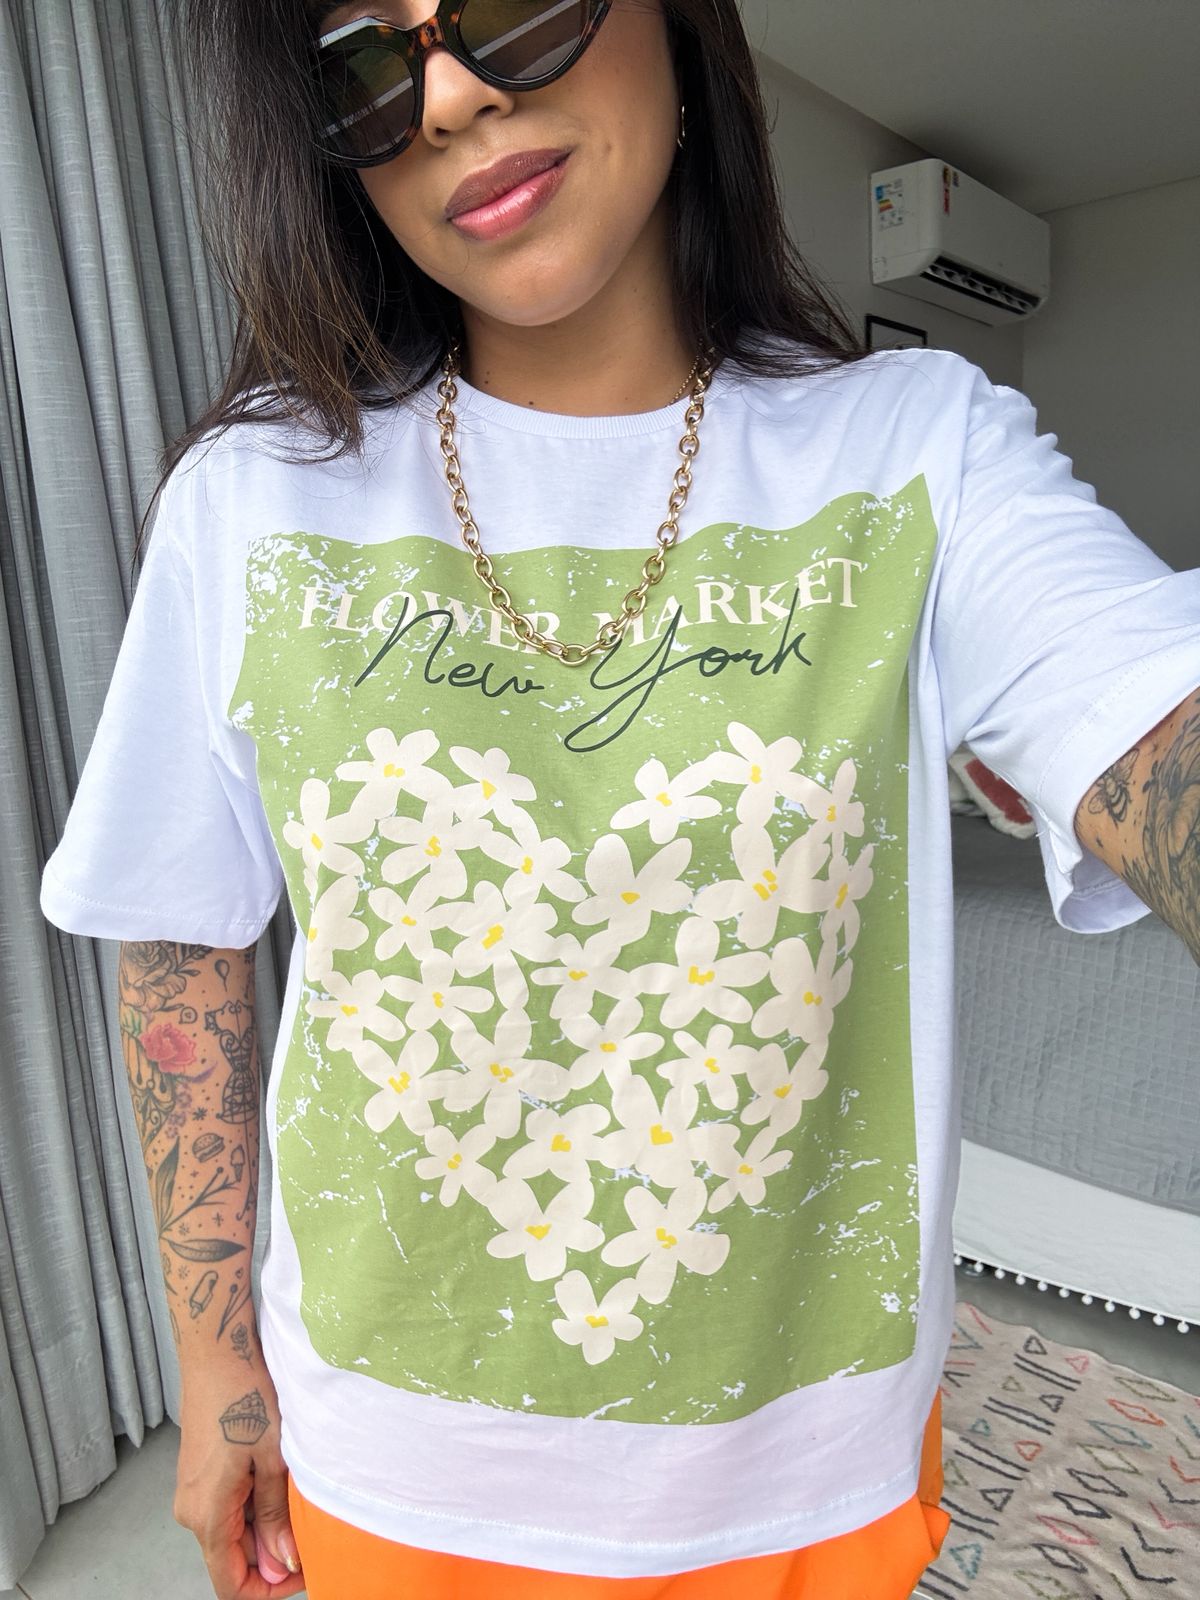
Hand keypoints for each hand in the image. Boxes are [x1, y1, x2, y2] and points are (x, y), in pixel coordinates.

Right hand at [174, 1358, 304, 1598]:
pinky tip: (280, 1485)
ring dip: (265, 1531)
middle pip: (232, 1561)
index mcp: (206, 1516)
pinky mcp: (199, 1475)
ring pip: (231, 1535)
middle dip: (273, 1558)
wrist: (216, 1350)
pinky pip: (226, 1510)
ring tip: (301, 1505)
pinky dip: (253, 1510)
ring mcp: (193, 1493)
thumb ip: (274, 1516)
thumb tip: (285, 1564)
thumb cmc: (245, 1395)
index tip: (303, 1572)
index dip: (268, 1590)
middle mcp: (192, 1512)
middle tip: (313, 1536)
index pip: (231, 1585)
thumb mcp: (271, 1459)